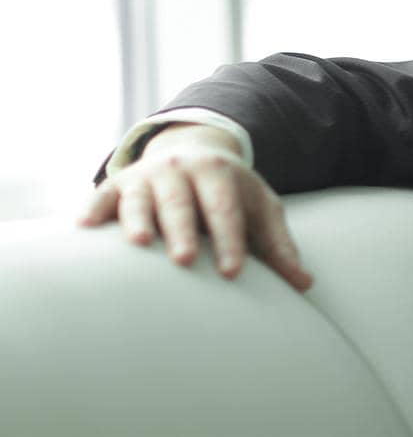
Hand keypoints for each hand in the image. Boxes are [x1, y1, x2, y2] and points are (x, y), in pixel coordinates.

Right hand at [79, 124, 312, 291]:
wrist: (195, 152)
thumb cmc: (232, 194)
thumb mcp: (260, 210)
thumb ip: (278, 246)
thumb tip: (305, 284)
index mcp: (220, 173)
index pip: (226, 209)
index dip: (230, 239)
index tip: (233, 271)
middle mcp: (181, 169)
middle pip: (182, 202)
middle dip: (184, 230)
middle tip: (185, 260)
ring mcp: (147, 175)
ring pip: (140, 197)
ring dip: (138, 218)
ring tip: (140, 243)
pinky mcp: (118, 184)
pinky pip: (102, 196)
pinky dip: (93, 209)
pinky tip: (84, 227)